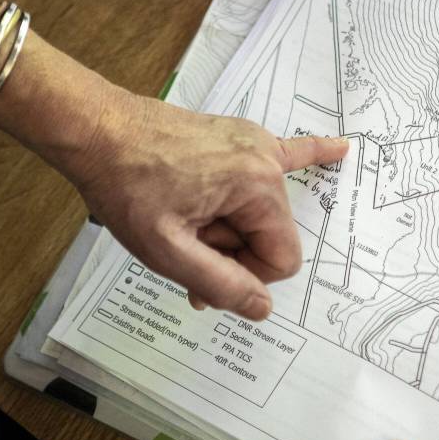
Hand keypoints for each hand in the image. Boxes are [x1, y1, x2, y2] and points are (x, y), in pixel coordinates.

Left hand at [70, 90, 348, 320]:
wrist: (96, 130)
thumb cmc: (125, 186)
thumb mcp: (168, 249)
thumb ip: (221, 283)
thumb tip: (263, 309)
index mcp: (257, 186)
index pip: (281, 259)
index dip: (243, 275)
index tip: (201, 267)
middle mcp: (265, 161)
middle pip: (269, 236)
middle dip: (230, 253)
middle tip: (181, 245)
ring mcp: (253, 145)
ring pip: (258, 214)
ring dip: (225, 229)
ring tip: (181, 218)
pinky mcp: (238, 138)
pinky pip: (286, 151)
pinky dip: (312, 154)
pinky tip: (343, 149)